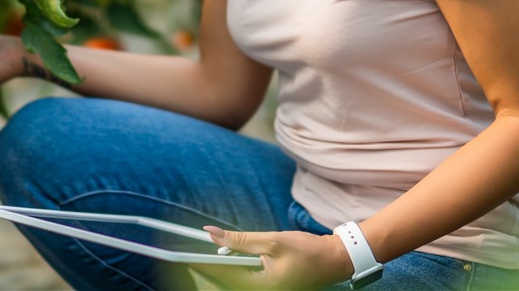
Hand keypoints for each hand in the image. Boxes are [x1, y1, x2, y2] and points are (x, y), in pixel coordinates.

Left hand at [195, 226, 352, 289]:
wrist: (333, 260)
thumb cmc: (308, 251)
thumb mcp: (272, 241)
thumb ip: (241, 240)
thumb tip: (213, 233)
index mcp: (262, 287)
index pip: (223, 277)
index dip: (202, 265)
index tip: (184, 256)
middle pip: (226, 283)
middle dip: (208, 270)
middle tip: (190, 256)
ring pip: (233, 282)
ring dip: (220, 269)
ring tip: (208, 255)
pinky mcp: (268, 287)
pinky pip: (244, 280)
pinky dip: (233, 270)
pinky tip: (228, 258)